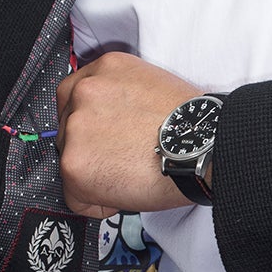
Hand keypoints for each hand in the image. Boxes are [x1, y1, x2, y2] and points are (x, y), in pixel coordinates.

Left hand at [55, 50, 210, 216]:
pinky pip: (76, 197)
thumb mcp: (153, 84)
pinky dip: (100, 202)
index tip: (100, 136)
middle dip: (90, 149)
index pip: (73, 95)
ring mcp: (75, 128)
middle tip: (123, 159)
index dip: (88, 122)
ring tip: (131, 175)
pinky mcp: (74, 164)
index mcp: (105, 68)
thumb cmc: (193, 123)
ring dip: (95, 175)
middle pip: (67, 128)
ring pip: (69, 161)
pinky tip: (127, 192)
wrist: (204, 146)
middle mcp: (85, 92)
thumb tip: (113, 121)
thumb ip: (122, 96)